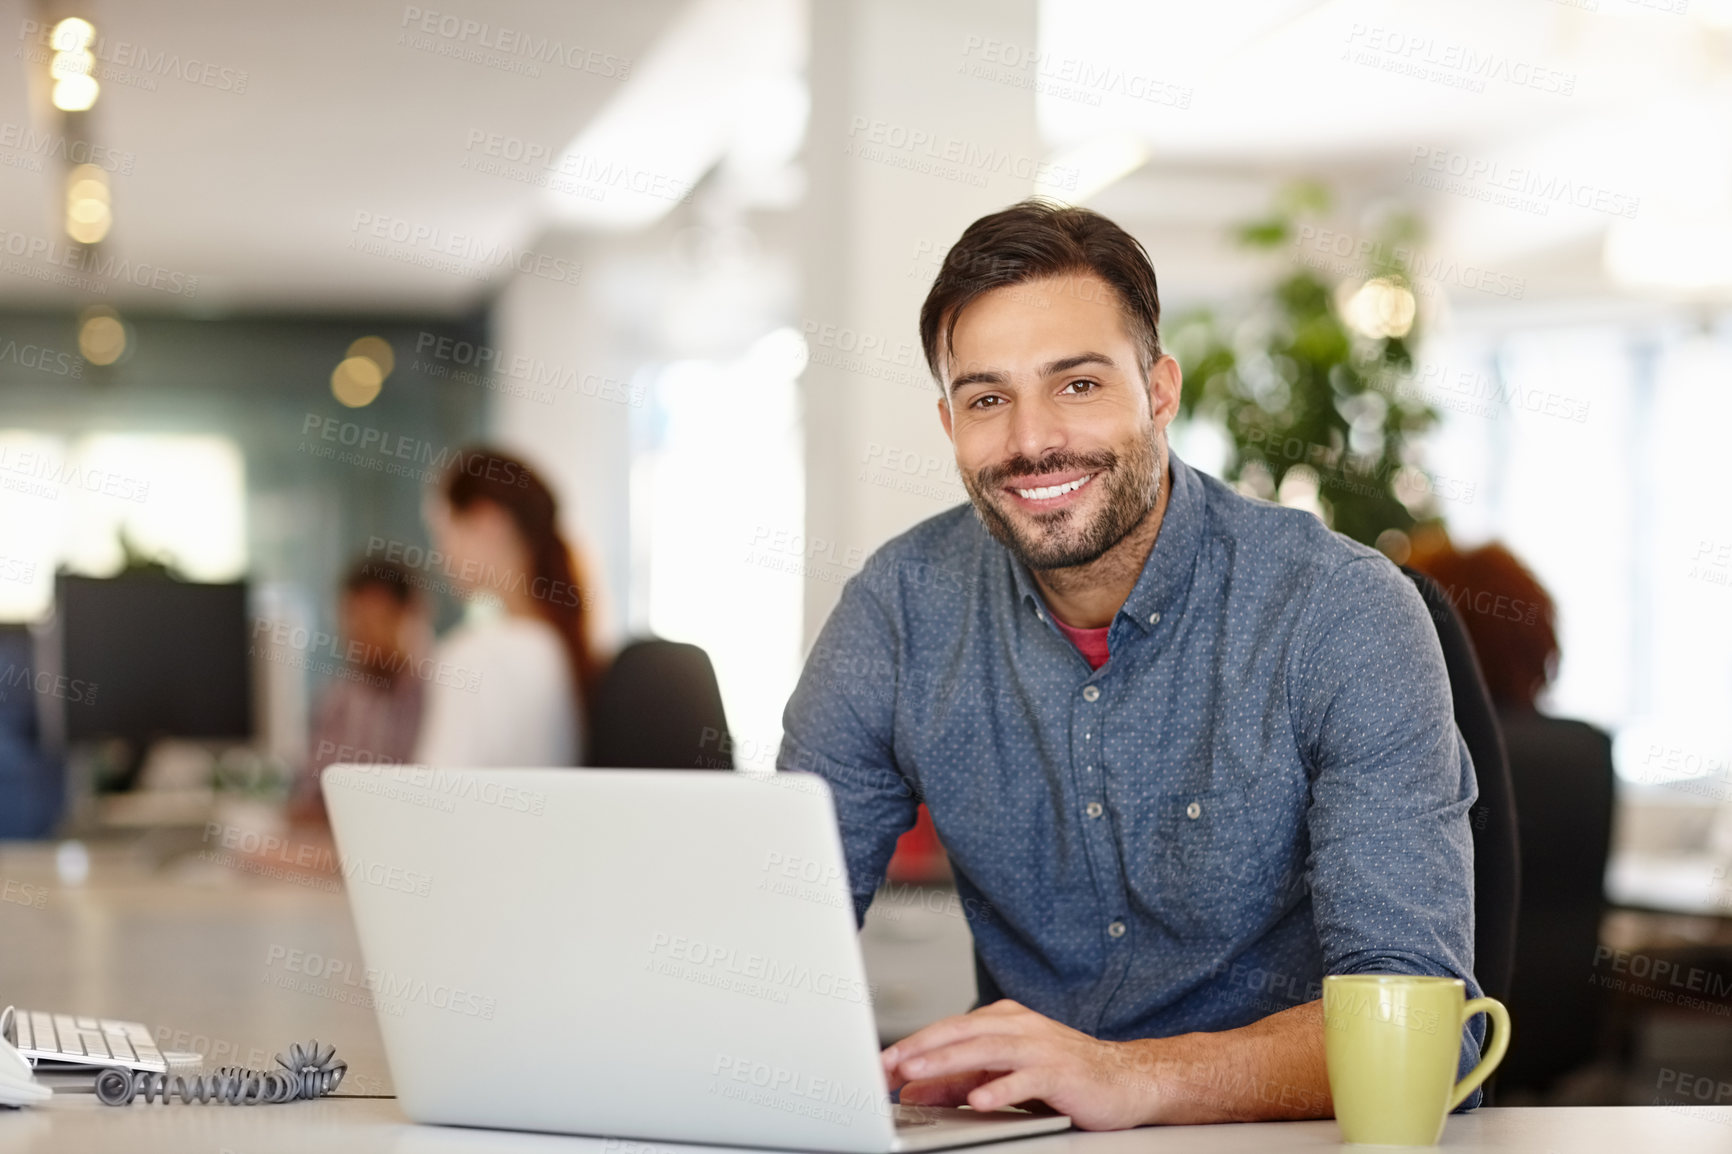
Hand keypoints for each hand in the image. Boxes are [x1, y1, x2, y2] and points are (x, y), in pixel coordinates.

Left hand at [880, 1000, 1151, 1130]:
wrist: (1126, 1080)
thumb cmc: (1065, 1075)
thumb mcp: (1004, 1076)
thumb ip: (959, 1081)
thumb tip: (914, 1090)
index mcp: (1004, 1021)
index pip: (949, 1029)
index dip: (913, 1044)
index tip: (882, 1062)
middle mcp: (1020, 1027)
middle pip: (961, 1032)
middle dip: (920, 1048)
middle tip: (888, 1064)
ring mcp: (1041, 1047)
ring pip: (986, 1049)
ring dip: (947, 1061)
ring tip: (917, 1074)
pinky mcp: (1061, 1071)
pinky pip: (1026, 1078)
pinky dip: (1001, 1088)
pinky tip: (979, 1100)